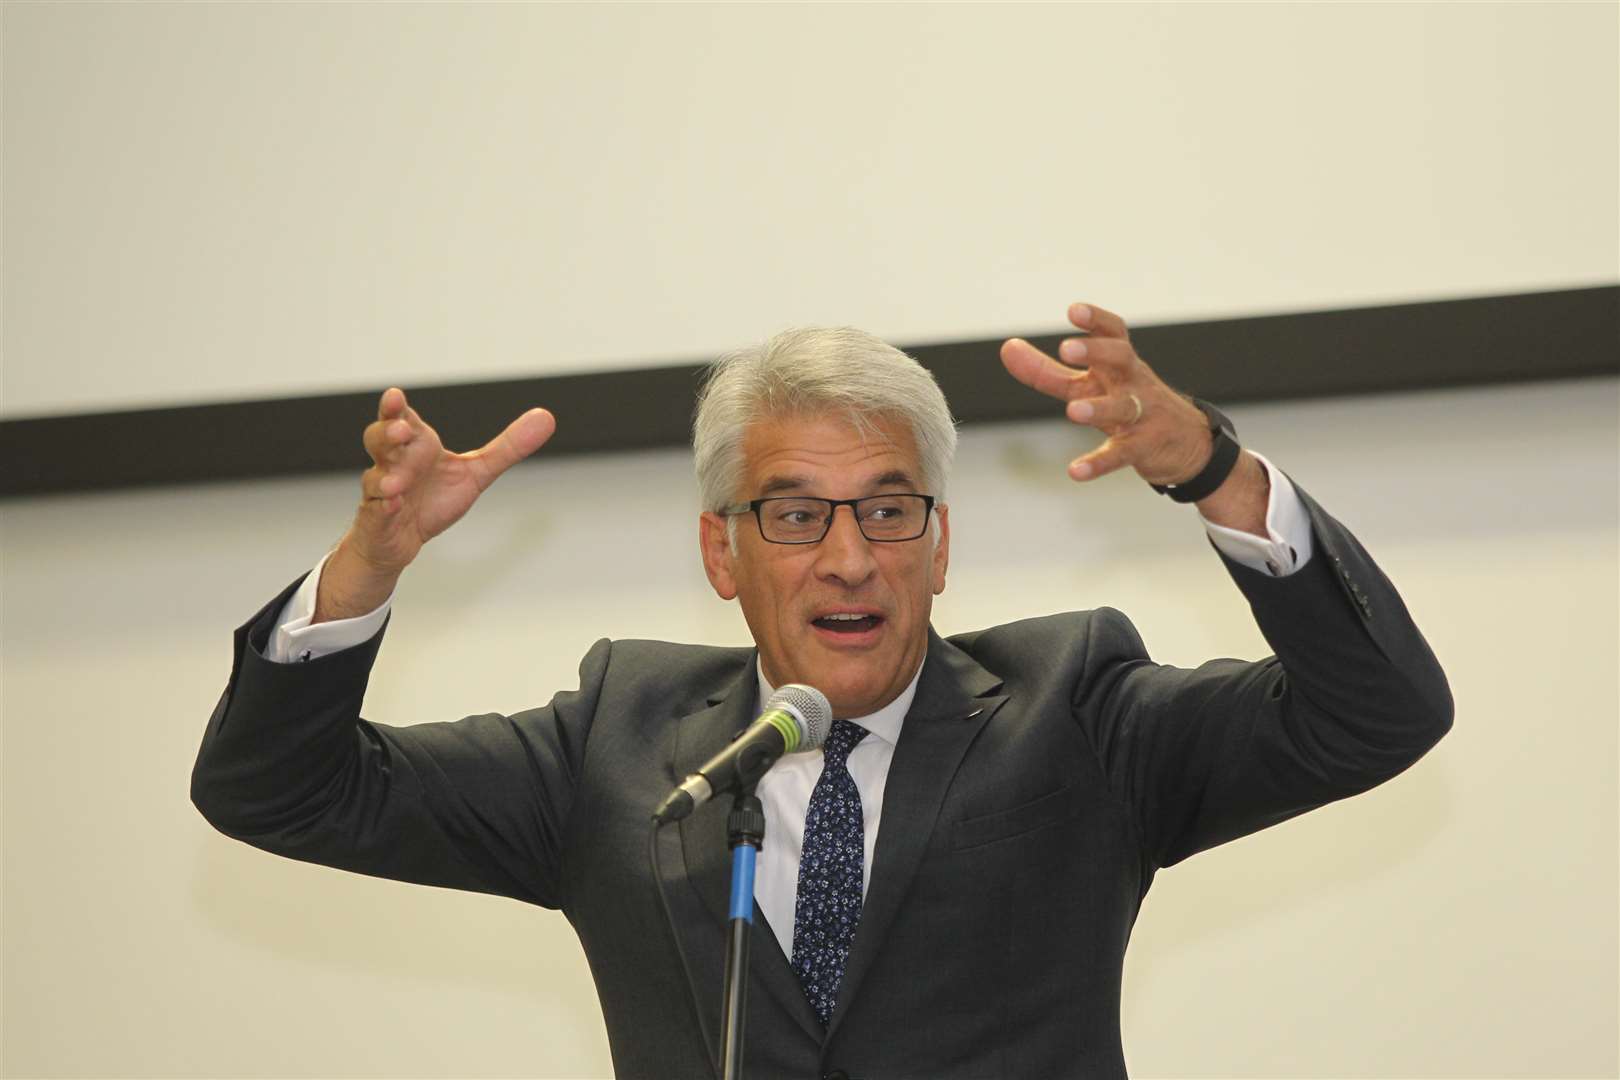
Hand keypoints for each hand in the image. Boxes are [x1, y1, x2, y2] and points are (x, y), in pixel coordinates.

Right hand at [316, 388, 554, 621]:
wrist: (402, 540)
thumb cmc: (432, 499)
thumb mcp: (476, 472)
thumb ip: (508, 447)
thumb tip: (546, 417)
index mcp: (416, 445)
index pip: (403, 418)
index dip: (396, 408)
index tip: (395, 395)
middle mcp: (394, 463)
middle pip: (379, 439)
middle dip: (387, 433)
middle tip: (402, 431)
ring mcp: (383, 491)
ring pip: (375, 476)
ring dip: (386, 476)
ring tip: (397, 481)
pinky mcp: (378, 518)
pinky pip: (378, 511)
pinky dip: (386, 507)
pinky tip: (395, 504)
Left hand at [999, 302, 1212, 485]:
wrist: (1185, 443)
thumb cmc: (1127, 403)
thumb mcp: (1088, 385)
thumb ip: (1046, 371)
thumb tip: (1007, 347)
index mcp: (1119, 363)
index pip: (1113, 333)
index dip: (1096, 320)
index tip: (1073, 310)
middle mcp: (1132, 382)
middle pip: (1121, 358)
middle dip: (1097, 352)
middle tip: (1067, 348)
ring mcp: (1142, 414)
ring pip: (1123, 407)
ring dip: (1099, 408)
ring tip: (1074, 410)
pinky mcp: (1143, 448)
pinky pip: (1121, 454)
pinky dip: (1099, 462)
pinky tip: (1075, 471)